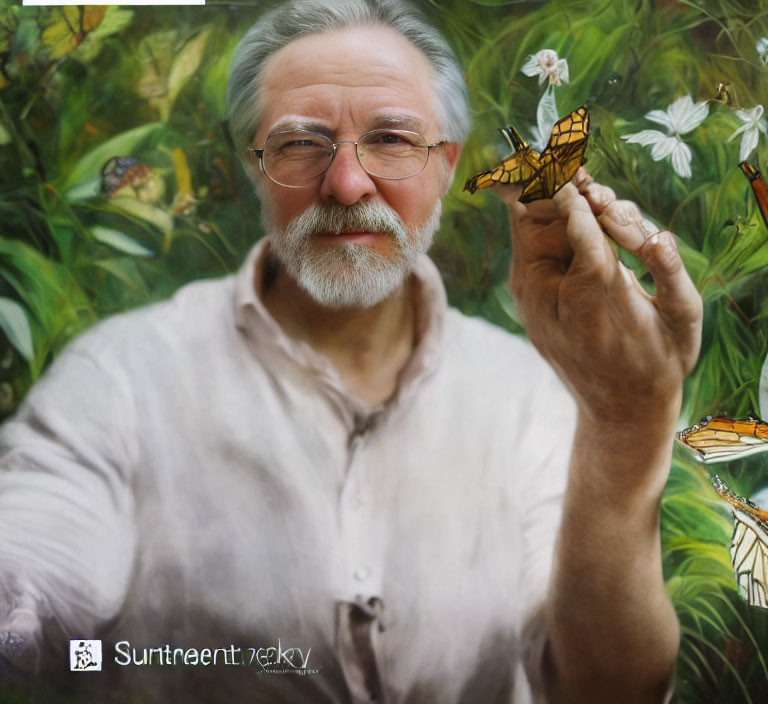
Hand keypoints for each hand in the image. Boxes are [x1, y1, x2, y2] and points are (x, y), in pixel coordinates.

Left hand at [497, 169, 701, 430]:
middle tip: (571, 162)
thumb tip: (657, 237)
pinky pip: (528, 239)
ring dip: (550, 195)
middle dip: (555, 185)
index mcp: (587, 301)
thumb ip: (668, 271)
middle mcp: (546, 296)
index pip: (577, 233)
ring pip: (529, 224)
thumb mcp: (680, 317)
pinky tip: (566, 195)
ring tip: (579, 180)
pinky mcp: (528, 292)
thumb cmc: (660, 360)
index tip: (577, 170)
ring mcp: (530, 294)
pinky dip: (543, 212)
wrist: (619, 406)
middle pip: (536, 219)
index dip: (579, 200)